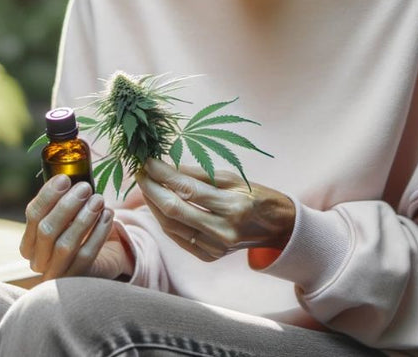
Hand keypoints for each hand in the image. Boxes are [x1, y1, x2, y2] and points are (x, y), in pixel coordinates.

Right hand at [19, 175, 132, 280]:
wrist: (90, 266)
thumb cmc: (73, 234)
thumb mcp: (62, 219)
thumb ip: (61, 199)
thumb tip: (72, 163)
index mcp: (28, 243)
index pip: (33, 215)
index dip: (48, 195)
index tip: (65, 178)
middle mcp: (38, 261)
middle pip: (47, 230)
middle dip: (66, 206)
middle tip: (85, 188)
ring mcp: (56, 273)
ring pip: (65, 245)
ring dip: (84, 219)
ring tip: (99, 200)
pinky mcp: (77, 279)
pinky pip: (87, 255)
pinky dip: (99, 233)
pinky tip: (108, 216)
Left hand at [135, 158, 294, 261]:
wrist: (277, 228)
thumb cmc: (255, 196)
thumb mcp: (232, 178)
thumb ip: (198, 174)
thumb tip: (166, 166)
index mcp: (233, 206)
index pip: (187, 189)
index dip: (163, 174)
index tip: (147, 161)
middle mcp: (224, 230)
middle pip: (174, 210)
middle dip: (151, 189)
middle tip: (140, 172)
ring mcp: (216, 247)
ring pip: (171, 226)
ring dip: (153, 205)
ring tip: (145, 185)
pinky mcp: (209, 256)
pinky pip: (178, 237)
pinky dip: (165, 220)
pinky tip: (157, 205)